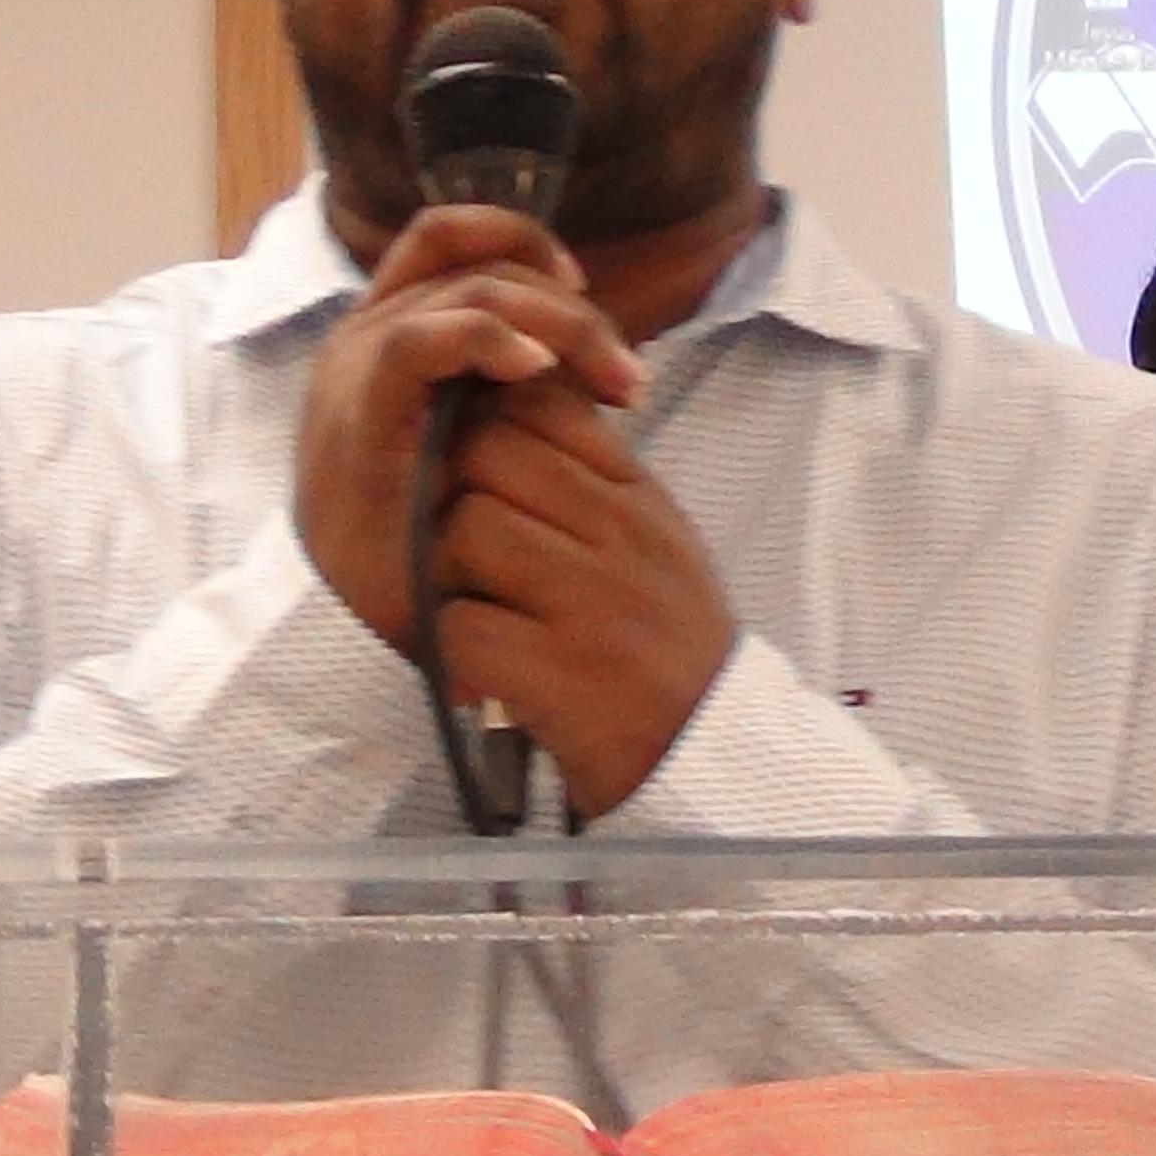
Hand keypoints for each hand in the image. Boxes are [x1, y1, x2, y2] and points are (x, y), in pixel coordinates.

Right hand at [296, 206, 645, 651]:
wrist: (351, 621)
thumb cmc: (420, 539)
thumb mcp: (473, 449)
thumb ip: (507, 392)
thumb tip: (591, 356)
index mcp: (390, 332)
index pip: (452, 239)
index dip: (524, 244)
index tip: (588, 294)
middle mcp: (367, 333)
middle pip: (476, 262)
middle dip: (568, 306)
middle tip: (629, 375)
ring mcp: (357, 367)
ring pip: (466, 290)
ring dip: (557, 324)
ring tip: (612, 380)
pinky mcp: (358, 412)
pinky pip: (421, 342)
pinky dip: (489, 342)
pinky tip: (541, 372)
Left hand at [428, 378, 736, 816]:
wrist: (709, 749)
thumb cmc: (668, 645)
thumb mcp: (657, 544)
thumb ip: (600, 481)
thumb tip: (519, 411)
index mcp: (639, 500)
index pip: (543, 406)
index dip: (488, 422)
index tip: (475, 466)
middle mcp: (619, 537)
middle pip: (489, 454)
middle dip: (452, 489)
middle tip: (457, 544)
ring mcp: (589, 604)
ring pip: (467, 529)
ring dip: (446, 570)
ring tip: (473, 607)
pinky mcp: (555, 673)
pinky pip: (459, 624)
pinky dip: (453, 649)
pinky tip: (478, 667)